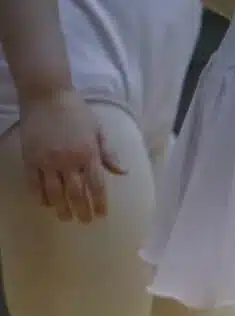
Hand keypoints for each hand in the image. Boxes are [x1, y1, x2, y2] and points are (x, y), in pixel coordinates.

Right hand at [15, 89, 123, 223]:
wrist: (46, 94)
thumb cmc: (76, 111)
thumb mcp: (98, 130)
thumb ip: (109, 153)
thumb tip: (123, 173)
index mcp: (89, 154)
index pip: (96, 186)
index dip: (99, 203)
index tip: (101, 215)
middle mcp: (68, 160)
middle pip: (76, 193)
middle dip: (81, 210)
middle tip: (84, 221)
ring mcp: (47, 160)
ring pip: (54, 192)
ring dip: (60, 207)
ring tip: (65, 217)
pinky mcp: (30, 157)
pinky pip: (33, 182)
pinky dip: (39, 195)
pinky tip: (44, 203)